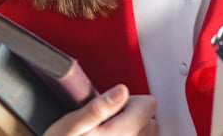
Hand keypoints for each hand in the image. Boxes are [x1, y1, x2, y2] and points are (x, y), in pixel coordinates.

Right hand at [43, 85, 157, 135]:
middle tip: (107, 124)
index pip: (149, 104)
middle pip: (150, 121)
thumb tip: (122, 91)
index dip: (130, 101)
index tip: (112, 108)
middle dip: (132, 118)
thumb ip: (98, 107)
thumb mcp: (71, 125)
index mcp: (124, 132)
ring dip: (134, 133)